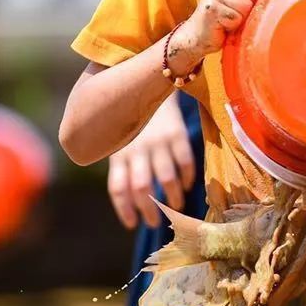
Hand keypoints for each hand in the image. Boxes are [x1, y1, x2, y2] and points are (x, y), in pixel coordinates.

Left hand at [108, 94, 195, 229]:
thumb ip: (122, 168)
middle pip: (141, 187)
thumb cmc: (133, 122)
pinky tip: (187, 186)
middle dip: (149, 209)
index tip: (133, 224)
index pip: (118, 187)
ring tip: (175, 207)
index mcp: (118, 152)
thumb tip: (129, 204)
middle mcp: (137, 148)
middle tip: (156, 222)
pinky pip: (185, 161)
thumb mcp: (120, 141)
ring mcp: (157, 140)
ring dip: (172, 197)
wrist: (149, 81)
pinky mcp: (176, 132)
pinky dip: (187, 177)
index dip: (125, 209)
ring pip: (166, 177)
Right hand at [180, 0, 263, 56]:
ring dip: (240, 17)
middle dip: (249, 5)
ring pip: (246, 5)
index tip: (243, 0)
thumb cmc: (225, 17)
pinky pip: (236, 18)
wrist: (199, 36)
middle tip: (235, 12)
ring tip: (228, 19)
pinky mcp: (211, 9)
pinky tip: (222, 25)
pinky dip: (233, 26)